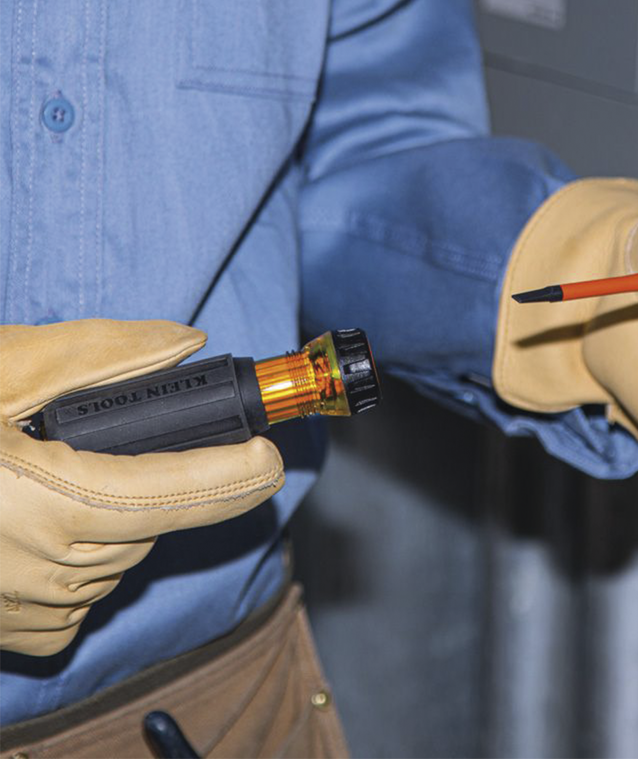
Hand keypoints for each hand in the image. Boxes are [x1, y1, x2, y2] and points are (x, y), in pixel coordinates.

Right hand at [0, 319, 283, 655]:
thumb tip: (187, 344)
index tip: (271, 455)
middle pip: (153, 520)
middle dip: (157, 477)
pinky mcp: (14, 633)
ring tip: (57, 472)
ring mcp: (26, 611)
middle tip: (101, 440)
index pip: (173, 492)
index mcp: (42, 502)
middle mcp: (42, 571)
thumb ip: (104, 353)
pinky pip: (88, 589)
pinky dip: (86, 551)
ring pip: (124, 554)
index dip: (234, 475)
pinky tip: (42, 520)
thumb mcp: (3, 368)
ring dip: (120, 513)